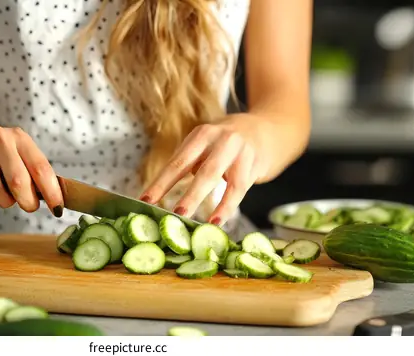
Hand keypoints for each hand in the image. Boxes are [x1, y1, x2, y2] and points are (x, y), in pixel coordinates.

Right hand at [0, 125, 63, 216]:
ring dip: (3, 201)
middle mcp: (1, 138)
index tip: (57, 208)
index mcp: (21, 138)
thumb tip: (56, 201)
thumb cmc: (1, 153)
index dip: (51, 192)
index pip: (40, 168)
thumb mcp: (21, 155)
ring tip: (6, 198)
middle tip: (29, 206)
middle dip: (27, 201)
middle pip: (17, 181)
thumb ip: (36, 174)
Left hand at [139, 114, 272, 225]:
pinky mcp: (253, 163)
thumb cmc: (229, 144)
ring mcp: (237, 150)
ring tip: (186, 218)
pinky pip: (238, 188)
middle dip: (179, 191)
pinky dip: (226, 206)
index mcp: (201, 135)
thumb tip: (164, 193)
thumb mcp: (208, 145)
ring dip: (198, 198)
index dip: (160, 183)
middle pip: (194, 168)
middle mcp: (218, 138)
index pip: (177, 162)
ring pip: (215, 176)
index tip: (144, 201)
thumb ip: (190, 164)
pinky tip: (216, 221)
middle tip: (168, 213)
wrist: (269, 130)